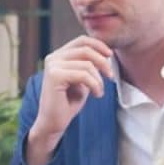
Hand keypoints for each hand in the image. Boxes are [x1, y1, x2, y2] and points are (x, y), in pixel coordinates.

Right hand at [27, 36, 112, 164]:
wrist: (53, 123)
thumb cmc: (68, 103)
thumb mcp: (82, 80)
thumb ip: (88, 65)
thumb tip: (105, 53)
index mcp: (58, 56)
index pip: (81, 41)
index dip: (98, 45)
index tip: (110, 56)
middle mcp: (53, 58)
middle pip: (86, 50)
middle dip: (103, 62)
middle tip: (111, 76)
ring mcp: (52, 66)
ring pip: (87, 64)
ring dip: (99, 80)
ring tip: (99, 92)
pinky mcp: (54, 76)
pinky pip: (83, 75)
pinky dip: (95, 85)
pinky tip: (97, 95)